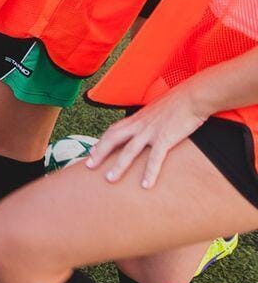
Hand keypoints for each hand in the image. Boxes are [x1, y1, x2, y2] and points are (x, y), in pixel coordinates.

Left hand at [86, 85, 210, 188]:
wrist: (192, 96)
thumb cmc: (177, 104)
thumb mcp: (156, 111)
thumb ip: (147, 120)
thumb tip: (146, 127)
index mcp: (136, 118)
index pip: (113, 130)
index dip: (101, 141)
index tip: (92, 152)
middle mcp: (139, 124)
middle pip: (113, 139)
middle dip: (100, 153)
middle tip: (89, 166)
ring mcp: (150, 131)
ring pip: (129, 150)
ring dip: (118, 166)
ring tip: (110, 179)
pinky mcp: (165, 138)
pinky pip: (154, 158)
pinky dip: (149, 172)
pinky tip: (145, 185)